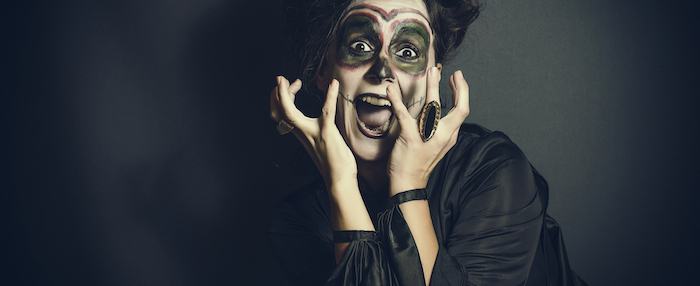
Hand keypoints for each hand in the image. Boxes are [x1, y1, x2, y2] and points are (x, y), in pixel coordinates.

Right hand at [270, 76, 357, 187]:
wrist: (339, 178)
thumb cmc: (332, 160)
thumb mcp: (316, 141)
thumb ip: (310, 130)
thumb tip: (312, 119)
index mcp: (299, 132)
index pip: (279, 113)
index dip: (279, 97)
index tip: (286, 85)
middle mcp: (301, 132)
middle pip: (278, 112)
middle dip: (278, 93)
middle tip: (284, 80)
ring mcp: (312, 132)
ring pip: (289, 113)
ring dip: (287, 95)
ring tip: (294, 81)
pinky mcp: (327, 132)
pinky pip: (326, 111)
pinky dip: (329, 96)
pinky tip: (333, 84)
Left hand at [386, 67, 469, 193]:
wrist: (408, 184)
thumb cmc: (418, 164)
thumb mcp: (437, 146)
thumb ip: (441, 130)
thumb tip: (439, 111)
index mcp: (449, 136)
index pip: (463, 111)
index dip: (462, 93)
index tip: (457, 79)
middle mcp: (442, 136)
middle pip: (459, 109)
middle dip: (458, 88)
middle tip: (451, 72)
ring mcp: (427, 137)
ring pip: (434, 107)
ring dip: (433, 86)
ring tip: (432, 71)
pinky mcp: (410, 138)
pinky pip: (404, 115)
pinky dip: (397, 100)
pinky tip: (391, 90)